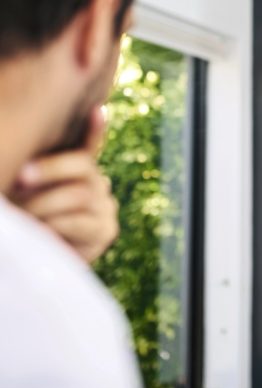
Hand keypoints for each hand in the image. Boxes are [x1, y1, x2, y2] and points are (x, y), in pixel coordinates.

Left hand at [10, 107, 118, 262]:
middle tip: (19, 179)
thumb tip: (21, 167)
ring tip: (24, 217)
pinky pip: (82, 221)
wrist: (39, 266)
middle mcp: (96, 183)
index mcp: (76, 171)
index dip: (95, 129)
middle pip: (83, 166)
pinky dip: (57, 226)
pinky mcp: (106, 230)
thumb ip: (30, 175)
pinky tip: (43, 230)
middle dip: (49, 169)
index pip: (89, 145)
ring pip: (79, 194)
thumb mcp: (25, 196)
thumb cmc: (25, 224)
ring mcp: (105, 205)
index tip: (97, 110)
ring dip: (44, 205)